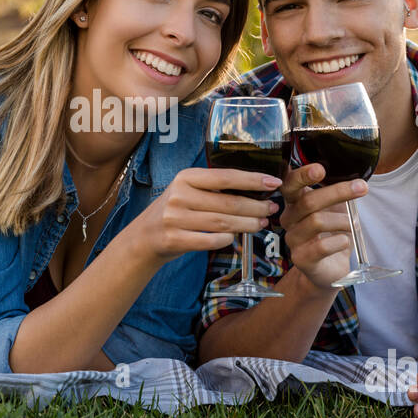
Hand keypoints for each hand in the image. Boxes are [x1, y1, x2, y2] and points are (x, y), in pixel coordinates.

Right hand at [126, 167, 279, 265]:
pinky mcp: (174, 239)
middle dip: (256, 207)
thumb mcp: (187, 191)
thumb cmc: (175, 212)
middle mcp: (179, 195)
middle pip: (228, 203)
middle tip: (272, 209)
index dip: (252, 180)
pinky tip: (235, 237)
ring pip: (223, 223)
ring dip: (247, 224)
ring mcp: (175, 218)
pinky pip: (211, 241)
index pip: (225, 177)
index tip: (274, 182)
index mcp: (185, 177)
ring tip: (261, 224)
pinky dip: (227, 240)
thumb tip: (255, 189)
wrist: (143, 237)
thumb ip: (213, 189)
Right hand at [277, 163, 367, 290]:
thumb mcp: (337, 209)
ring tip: (354, 225)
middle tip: (361, 187)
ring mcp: (292, 239)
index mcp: (295, 202)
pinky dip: (340, 241)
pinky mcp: (301, 258)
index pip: (290, 184)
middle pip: (308, 201)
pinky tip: (345, 241)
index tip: (320, 169)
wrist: (329, 268)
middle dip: (337, 192)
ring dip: (343, 221)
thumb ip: (339, 194)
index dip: (302, 175)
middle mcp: (289, 219)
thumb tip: (355, 178)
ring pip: (316, 221)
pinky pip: (321, 246)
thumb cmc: (332, 235)